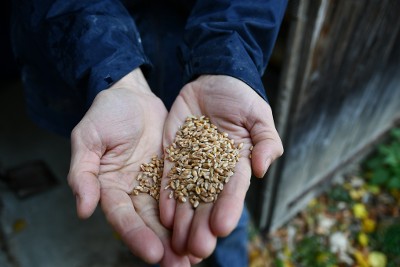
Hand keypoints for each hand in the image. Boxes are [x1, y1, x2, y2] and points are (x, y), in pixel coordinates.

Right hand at [67, 69, 189, 265]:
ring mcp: (154, 183)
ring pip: (168, 214)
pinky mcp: (173, 172)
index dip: (136, 235)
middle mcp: (134, 190)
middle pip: (148, 223)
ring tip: (197, 257)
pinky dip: (192, 210)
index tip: (153, 254)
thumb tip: (83, 210)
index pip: (123, 216)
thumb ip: (83, 172)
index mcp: (110, 187)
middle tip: (181, 266)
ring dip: (181, 236)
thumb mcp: (87, 138)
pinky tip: (205, 225)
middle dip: (164, 246)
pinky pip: (184, 192)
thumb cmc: (105, 114)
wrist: (132, 96)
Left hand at [159, 75, 282, 258]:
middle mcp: (214, 170)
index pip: (234, 190)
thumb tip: (262, 168)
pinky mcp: (174, 155)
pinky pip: (169, 178)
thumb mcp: (259, 115)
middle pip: (208, 202)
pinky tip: (164, 217)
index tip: (221, 227)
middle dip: (203, 225)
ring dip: (183, 221)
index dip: (228, 208)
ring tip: (177, 244)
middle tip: (197, 248)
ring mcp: (192, 163)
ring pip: (187, 196)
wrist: (213, 80)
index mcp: (237, 163)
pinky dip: (167, 197)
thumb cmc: (241, 97)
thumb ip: (266, 140)